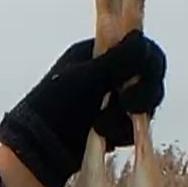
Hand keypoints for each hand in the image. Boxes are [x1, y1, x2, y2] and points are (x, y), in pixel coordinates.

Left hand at [0, 32, 166, 186]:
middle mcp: (108, 73)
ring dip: (126, 118)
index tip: (138, 78)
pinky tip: (104, 138)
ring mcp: (112, 101)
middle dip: (141, 95)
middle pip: (149, 78)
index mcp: (98, 53)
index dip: (146, 63)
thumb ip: (117, 59)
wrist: (38, 150)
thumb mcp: (87, 78)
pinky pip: (134, 127)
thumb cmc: (55, 107)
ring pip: (144, 105)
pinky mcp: (113, 126)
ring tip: (101, 127)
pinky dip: (122, 133)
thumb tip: (139, 35)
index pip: (141, 50)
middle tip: (128, 105)